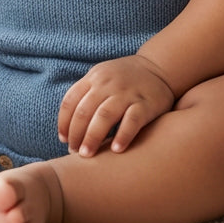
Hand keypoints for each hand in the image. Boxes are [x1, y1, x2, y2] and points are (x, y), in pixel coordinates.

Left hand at [58, 55, 174, 156]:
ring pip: (104, 115)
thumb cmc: (125, 79)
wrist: (159, 67)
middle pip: (84, 111)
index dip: (64, 123)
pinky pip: (132, 120)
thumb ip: (87, 95)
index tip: (64, 140)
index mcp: (94, 77)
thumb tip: (68, 129)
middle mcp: (108, 83)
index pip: (71, 101)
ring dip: (92, 137)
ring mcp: (127, 93)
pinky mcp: (146, 104)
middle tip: (75, 152)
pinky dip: (122, 135)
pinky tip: (116, 150)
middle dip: (76, 134)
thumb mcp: (102, 78)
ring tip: (87, 155)